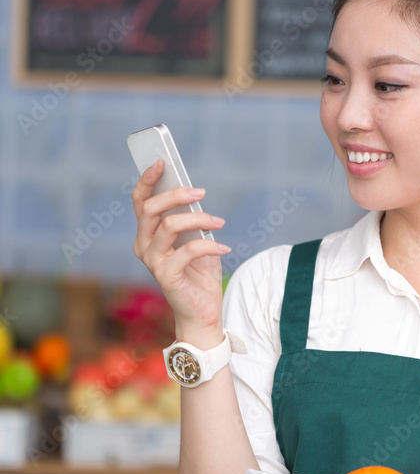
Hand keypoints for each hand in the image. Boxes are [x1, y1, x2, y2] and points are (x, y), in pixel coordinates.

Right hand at [131, 160, 229, 336]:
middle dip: (176, 194)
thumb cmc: (200, 273)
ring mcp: (152, 262)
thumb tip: (194, 194)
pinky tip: (224, 247)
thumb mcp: (197, 239)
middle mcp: (143, 246)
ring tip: (219, 222)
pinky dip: (209, 244)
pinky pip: (187, 250)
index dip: (148, 179)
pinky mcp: (165, 276)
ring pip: (169, 226)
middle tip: (200, 192)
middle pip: (151, 209)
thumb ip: (191, 219)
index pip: (140, 201)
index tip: (162, 161)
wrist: (203, 311)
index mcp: (147, 234)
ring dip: (199, 219)